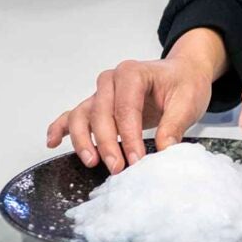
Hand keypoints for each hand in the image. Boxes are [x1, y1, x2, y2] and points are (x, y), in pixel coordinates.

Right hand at [46, 28, 226, 173]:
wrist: (184, 73)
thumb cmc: (185, 83)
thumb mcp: (188, 101)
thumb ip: (174, 125)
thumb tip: (163, 150)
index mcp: (133, 73)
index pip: (125, 108)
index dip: (129, 137)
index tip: (136, 159)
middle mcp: (111, 80)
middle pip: (100, 113)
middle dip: (106, 143)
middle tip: (117, 168)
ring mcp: (101, 93)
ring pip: (81, 115)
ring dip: (82, 140)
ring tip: (92, 162)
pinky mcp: (97, 105)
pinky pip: (72, 115)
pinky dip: (60, 128)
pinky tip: (53, 142)